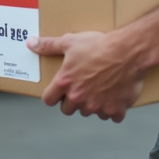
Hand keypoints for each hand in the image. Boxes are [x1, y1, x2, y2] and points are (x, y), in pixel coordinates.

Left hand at [27, 31, 144, 122]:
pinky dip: (113, 109)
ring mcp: (96, 106)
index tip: (58, 90)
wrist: (128, 51)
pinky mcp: (114, 110)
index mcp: (65, 83)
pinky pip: (111, 116)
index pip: (48, 100)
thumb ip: (49, 45)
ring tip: (100, 87)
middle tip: (82, 86)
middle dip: (72, 100)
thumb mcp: (71, 42)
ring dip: (92, 104)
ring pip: (89, 112)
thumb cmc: (99, 45)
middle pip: (67, 109)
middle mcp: (78, 98)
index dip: (52, 95)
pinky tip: (115, 95)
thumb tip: (30, 44)